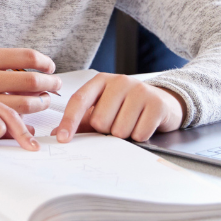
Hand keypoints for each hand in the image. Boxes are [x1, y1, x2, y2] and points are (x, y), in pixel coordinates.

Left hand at [53, 72, 184, 142]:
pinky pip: (139, 134)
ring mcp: (139, 90)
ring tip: (132, 123)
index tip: (62, 139)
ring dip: (124, 134)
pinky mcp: (156, 103)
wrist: (163, 101)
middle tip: (117, 122)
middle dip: (107, 130)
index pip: (79, 100)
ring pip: (119, 130)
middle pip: (100, 121)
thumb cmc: (128, 107)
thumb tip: (57, 135)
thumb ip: (82, 121)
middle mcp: (119, 81)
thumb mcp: (104, 108)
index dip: (69, 121)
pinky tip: (144, 125)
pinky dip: (140, 136)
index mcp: (101, 81)